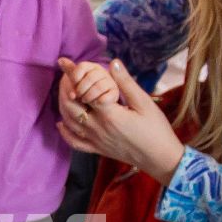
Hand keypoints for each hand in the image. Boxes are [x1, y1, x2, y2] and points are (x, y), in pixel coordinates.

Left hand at [56, 59, 184, 184]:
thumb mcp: (144, 102)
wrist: (160, 159)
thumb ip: (126, 83)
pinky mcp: (97, 149)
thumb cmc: (156, 129)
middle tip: (66, 76)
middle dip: (65, 88)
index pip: (84, 90)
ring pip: (69, 122)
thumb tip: (113, 62)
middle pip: (70, 106)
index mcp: (109, 114)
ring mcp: (95, 140)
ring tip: (65, 91)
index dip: (74, 75)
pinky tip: (61, 123)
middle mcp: (97, 128)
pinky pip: (75, 142)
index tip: (66, 63)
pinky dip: (65, 132)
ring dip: (63, 105)